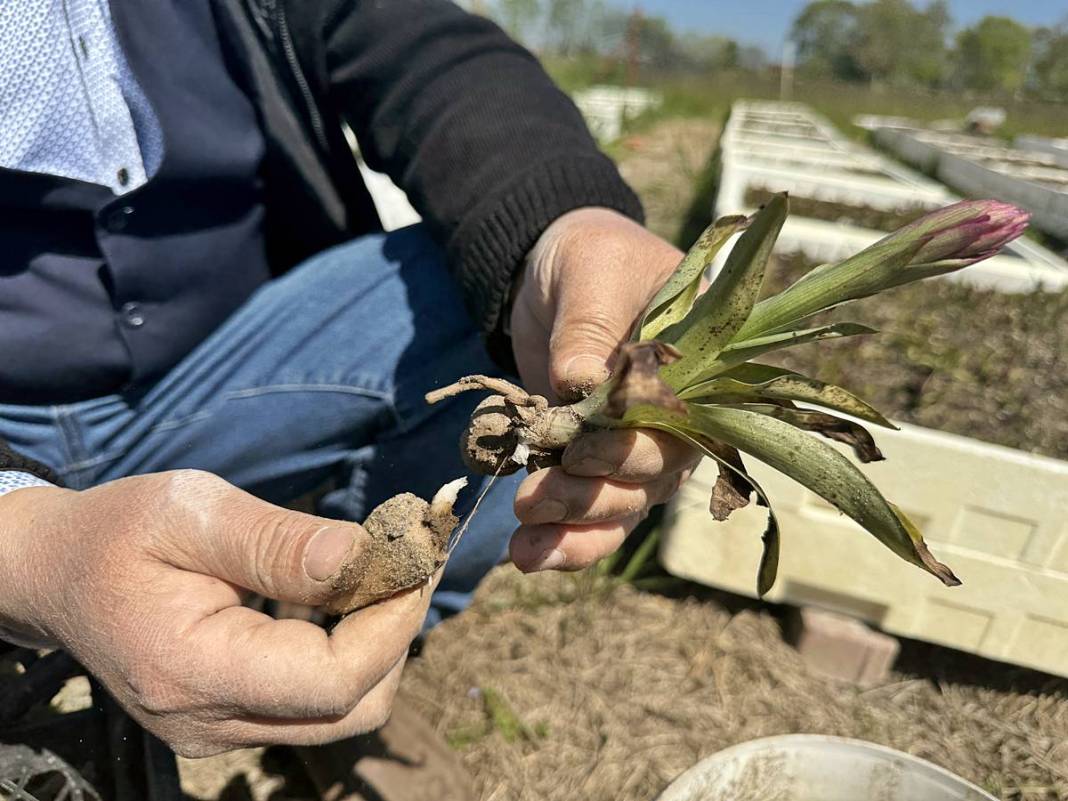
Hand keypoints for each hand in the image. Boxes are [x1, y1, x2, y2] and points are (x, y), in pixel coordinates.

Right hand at [0, 472, 432, 756]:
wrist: (56, 574)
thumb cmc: (117, 532)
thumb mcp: (191, 512)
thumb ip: (278, 541)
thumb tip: (364, 557)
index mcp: (193, 670)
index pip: (330, 683)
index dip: (390, 626)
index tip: (415, 560)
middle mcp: (208, 723)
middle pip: (348, 710)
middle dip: (395, 634)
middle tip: (410, 562)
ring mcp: (218, 731)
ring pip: (338, 713)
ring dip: (376, 644)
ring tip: (381, 572)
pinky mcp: (230, 720)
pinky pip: (312, 702)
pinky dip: (345, 652)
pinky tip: (342, 597)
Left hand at [508, 207, 700, 571]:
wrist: (549, 264)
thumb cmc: (588, 257)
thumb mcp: (592, 271)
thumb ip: (590, 326)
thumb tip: (578, 383)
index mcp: (700, 368)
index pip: (682, 425)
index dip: (634, 450)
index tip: (579, 453)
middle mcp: (679, 416)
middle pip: (651, 477)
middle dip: (593, 495)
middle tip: (534, 497)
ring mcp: (637, 445)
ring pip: (622, 506)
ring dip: (574, 528)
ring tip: (522, 547)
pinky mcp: (595, 462)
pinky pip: (593, 514)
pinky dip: (564, 539)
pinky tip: (528, 556)